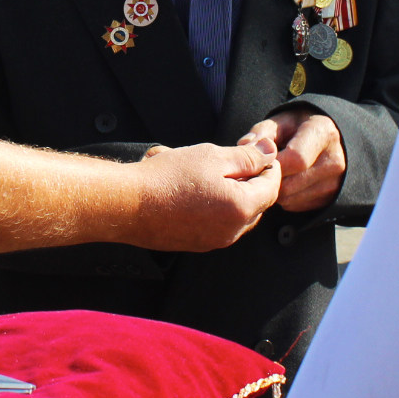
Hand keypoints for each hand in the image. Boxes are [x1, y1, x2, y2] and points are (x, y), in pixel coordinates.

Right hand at [130, 143, 279, 251]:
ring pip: (237, 215)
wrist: (127, 204)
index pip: (271, 187)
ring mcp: (213, 241)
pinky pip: (218, 224)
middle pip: (256, 204)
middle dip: (252, 181)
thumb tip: (269, 153)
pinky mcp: (196, 244)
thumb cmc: (166, 179)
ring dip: (233, 194)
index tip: (261, 154)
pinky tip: (195, 190)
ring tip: (210, 173)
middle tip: (236, 160)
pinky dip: (216, 207)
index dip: (270, 167)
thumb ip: (246, 157)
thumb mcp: (211, 156)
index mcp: (241, 208)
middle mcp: (231, 231)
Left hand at [238, 107, 345, 212]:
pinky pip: (296, 206)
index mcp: (322, 133)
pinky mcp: (330, 198)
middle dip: (268, 179)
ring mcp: (335, 182)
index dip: (271, 164)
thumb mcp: (281, 121)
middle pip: (290, 183)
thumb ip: (262, 132)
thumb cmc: (299, 128)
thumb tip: (244, 145)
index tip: (259, 161)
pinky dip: (284, 197)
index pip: (295, 159)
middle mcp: (334, 159)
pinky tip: (284, 182)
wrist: (331, 139)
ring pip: (290, 198)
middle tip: (258, 171)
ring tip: (271, 175)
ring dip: (274, 190)